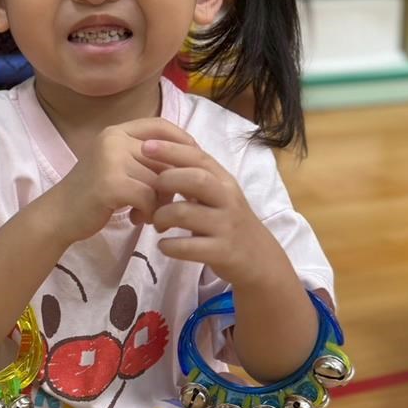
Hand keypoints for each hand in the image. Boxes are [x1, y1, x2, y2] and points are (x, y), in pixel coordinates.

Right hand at [50, 118, 193, 244]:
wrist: (58, 216)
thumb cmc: (92, 195)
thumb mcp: (118, 167)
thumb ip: (146, 160)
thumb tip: (190, 161)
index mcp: (116, 131)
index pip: (160, 125)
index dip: (183, 142)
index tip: (194, 163)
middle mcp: (113, 140)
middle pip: (165, 157)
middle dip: (173, 183)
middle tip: (165, 203)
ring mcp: (111, 160)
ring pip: (159, 180)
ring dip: (159, 203)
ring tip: (146, 214)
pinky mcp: (110, 184)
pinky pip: (148, 197)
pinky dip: (148, 212)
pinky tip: (136, 219)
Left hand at [135, 134, 281, 285]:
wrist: (261, 262)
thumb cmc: (230, 223)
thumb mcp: (219, 196)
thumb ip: (196, 179)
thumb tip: (162, 156)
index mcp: (224, 182)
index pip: (198, 158)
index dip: (171, 150)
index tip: (145, 146)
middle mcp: (228, 200)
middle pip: (196, 179)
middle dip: (167, 180)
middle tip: (151, 193)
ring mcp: (226, 226)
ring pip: (186, 213)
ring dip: (162, 216)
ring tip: (157, 224)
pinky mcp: (222, 252)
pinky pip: (188, 247)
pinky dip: (169, 246)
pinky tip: (164, 245)